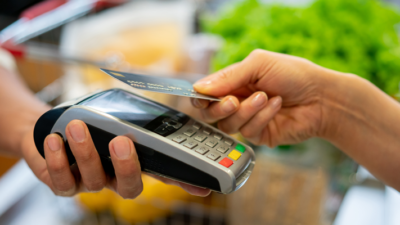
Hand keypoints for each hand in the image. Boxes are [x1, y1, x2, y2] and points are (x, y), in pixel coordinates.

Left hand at [22, 120, 209, 197]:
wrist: (52, 127)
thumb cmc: (90, 121)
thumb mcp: (114, 116)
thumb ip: (135, 120)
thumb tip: (157, 114)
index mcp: (135, 163)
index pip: (164, 175)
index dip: (184, 183)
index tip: (203, 187)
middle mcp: (116, 178)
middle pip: (131, 187)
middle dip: (127, 166)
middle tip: (121, 141)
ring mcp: (91, 183)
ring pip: (95, 179)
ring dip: (87, 152)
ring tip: (78, 127)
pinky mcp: (64, 184)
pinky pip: (63, 181)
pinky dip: (58, 161)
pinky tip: (55, 140)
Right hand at [191, 49, 327, 146]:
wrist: (322, 97)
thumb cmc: (293, 74)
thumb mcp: (259, 64)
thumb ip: (229, 76)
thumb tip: (199, 87)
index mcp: (234, 82)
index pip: (206, 93)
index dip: (200, 96)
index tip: (201, 96)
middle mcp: (237, 101)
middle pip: (210, 113)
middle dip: (219, 108)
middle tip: (234, 100)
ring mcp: (248, 119)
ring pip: (228, 125)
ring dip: (247, 110)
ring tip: (266, 97)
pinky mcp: (259, 135)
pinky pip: (248, 131)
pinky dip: (262, 117)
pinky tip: (276, 106)